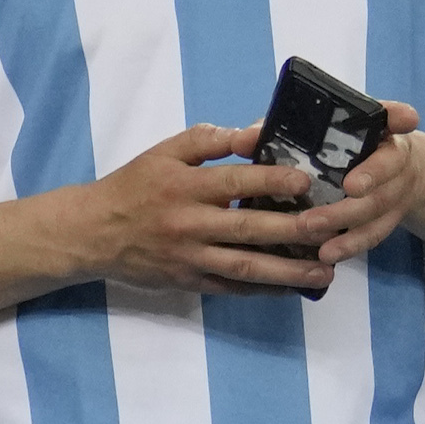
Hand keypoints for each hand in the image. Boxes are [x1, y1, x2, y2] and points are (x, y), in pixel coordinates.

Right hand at [68, 119, 353, 297]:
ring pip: (245, 266)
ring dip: (289, 271)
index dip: (273, 180)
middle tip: (335, 227)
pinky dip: (263, 290)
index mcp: (184, 186)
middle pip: (249, 228)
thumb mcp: (164, 152)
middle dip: (296, 229)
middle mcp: (188, 224)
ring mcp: (189, 257)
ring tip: (326, 273)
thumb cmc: (133, 186)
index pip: (235, 181)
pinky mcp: (187, 281)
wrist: (89, 233)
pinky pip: (230, 288)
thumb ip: (211, 141)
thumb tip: (257, 133)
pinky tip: (293, 288)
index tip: (308, 181)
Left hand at [268, 102, 424, 270]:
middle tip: (349, 187)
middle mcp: (391, 156)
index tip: (405, 120)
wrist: (387, 176)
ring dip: (350, 220)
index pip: (391, 114)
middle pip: (387, 166)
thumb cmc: (339, 149)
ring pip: (378, 206)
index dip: (399, 115)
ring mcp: (394, 190)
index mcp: (375, 127)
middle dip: (371, 177)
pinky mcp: (387, 218)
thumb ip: (286, 133)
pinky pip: (373, 234)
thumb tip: (244, 140)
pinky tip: (327, 255)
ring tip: (318, 232)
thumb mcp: (319, 134)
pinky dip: (351, 245)